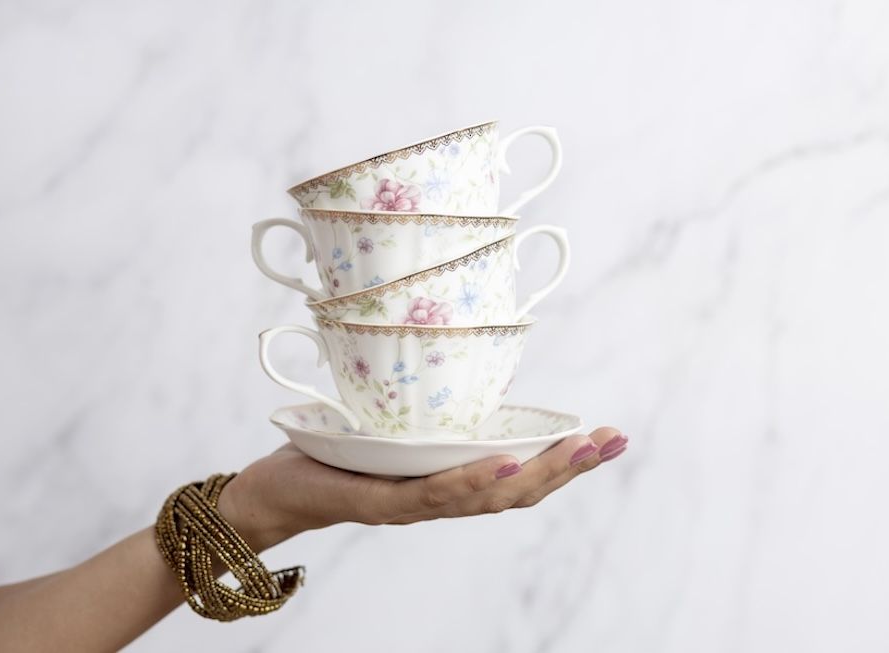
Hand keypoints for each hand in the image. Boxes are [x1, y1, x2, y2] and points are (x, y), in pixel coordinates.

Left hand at [218, 427, 628, 550]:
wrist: (275, 491)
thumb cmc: (335, 457)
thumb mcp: (391, 427)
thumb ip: (427, 411)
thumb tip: (458, 365)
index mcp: (448, 481)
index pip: (519, 475)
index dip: (566, 461)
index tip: (609, 435)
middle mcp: (440, 499)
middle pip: (518, 492)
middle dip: (570, 469)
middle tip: (613, 441)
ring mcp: (414, 503)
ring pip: (488, 497)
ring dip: (538, 474)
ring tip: (578, 452)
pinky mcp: (381, 501)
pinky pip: (434, 495)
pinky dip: (475, 481)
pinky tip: (507, 463)